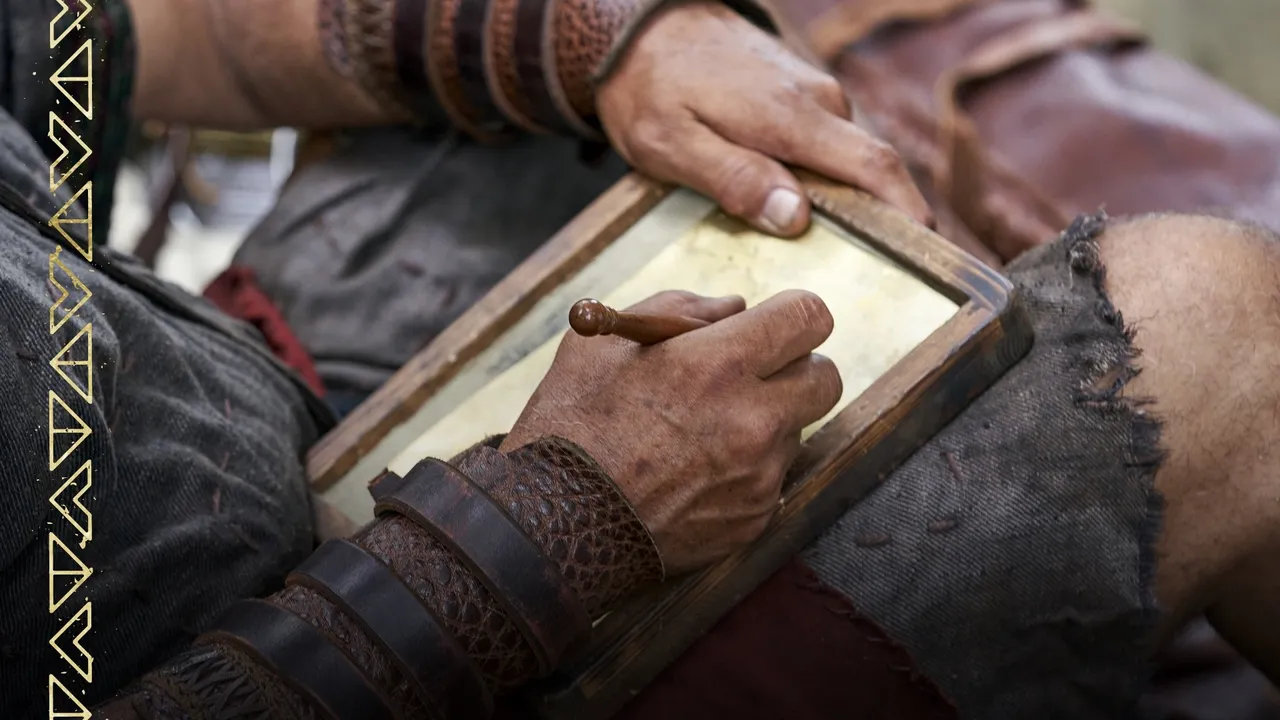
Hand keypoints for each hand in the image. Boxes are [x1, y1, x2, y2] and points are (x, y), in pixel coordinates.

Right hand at [501, 290, 842, 572]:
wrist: (552, 525)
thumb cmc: (571, 425)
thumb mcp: (606, 343)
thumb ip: (679, 310)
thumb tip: (734, 308)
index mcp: (718, 364)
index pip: (810, 318)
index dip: (794, 315)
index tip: (776, 324)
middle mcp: (753, 420)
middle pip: (826, 377)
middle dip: (796, 368)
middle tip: (754, 374)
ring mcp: (758, 476)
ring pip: (797, 432)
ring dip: (767, 423)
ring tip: (702, 432)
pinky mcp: (754, 519)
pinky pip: (772, 480)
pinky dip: (746, 471)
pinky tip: (693, 473)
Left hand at [596, 0, 931, 236]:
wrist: (646, 27)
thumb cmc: (651, 88)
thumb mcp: (670, 144)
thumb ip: (733, 178)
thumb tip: (795, 217)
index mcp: (792, 117)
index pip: (875, 168)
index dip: (908, 215)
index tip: (925, 259)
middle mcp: (820, 103)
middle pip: (874, 172)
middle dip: (884, 225)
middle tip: (875, 281)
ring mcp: (816, 98)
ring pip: (849, 164)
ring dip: (848, 207)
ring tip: (831, 258)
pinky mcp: (805, 101)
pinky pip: (831, 151)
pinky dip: (827, 185)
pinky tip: (800, 215)